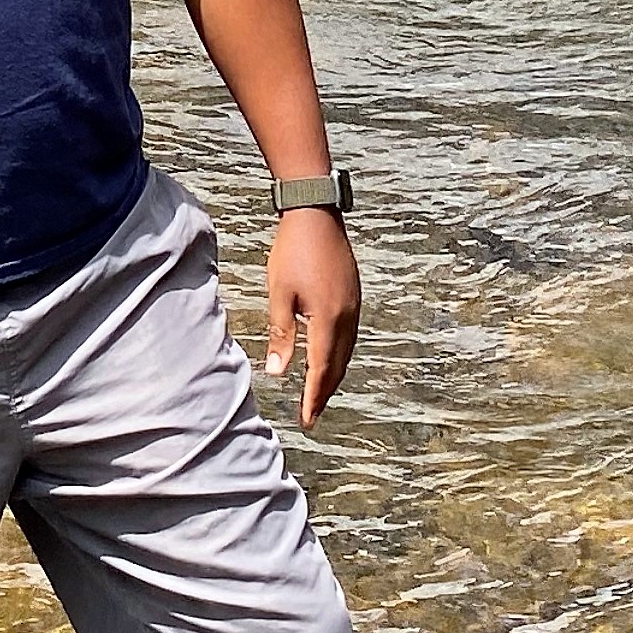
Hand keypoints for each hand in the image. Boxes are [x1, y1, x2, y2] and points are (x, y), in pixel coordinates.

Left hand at [265, 207, 361, 428]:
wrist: (315, 213)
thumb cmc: (293, 251)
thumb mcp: (279, 294)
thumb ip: (281, 334)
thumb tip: (278, 372)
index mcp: (328, 318)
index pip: (322, 369)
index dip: (314, 396)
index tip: (307, 419)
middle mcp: (347, 316)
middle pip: (339, 364)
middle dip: (325, 391)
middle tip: (312, 413)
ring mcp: (354, 305)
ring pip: (347, 350)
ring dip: (334, 374)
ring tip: (319, 391)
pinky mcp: (353, 295)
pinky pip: (349, 334)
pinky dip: (339, 353)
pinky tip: (329, 355)